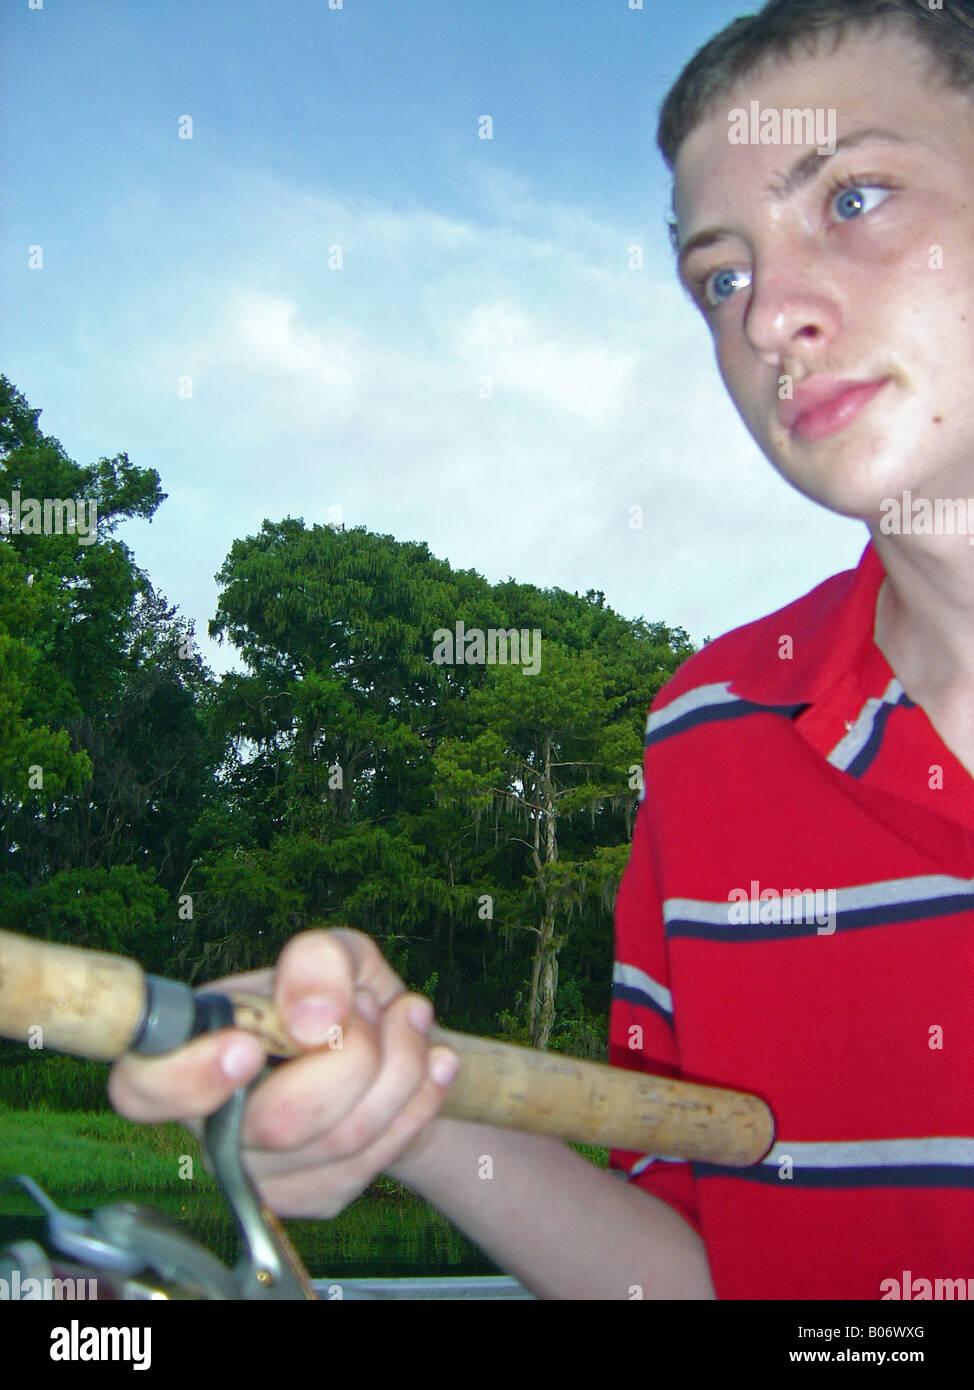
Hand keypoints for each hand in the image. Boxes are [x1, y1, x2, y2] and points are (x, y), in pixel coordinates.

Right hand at [107, 928, 459, 1217]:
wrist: (398, 1053)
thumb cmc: (343, 998)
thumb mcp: (334, 953)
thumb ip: (318, 960)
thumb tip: (311, 1017)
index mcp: (192, 1050)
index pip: (142, 1088)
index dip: (187, 1077)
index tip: (246, 1048)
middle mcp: (212, 1122)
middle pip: (274, 1122)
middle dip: (352, 1055)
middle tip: (372, 1007)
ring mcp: (262, 1171)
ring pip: (340, 1140)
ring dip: (400, 1066)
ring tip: (409, 1019)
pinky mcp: (314, 1196)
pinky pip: (377, 1158)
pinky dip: (420, 1098)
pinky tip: (432, 1061)